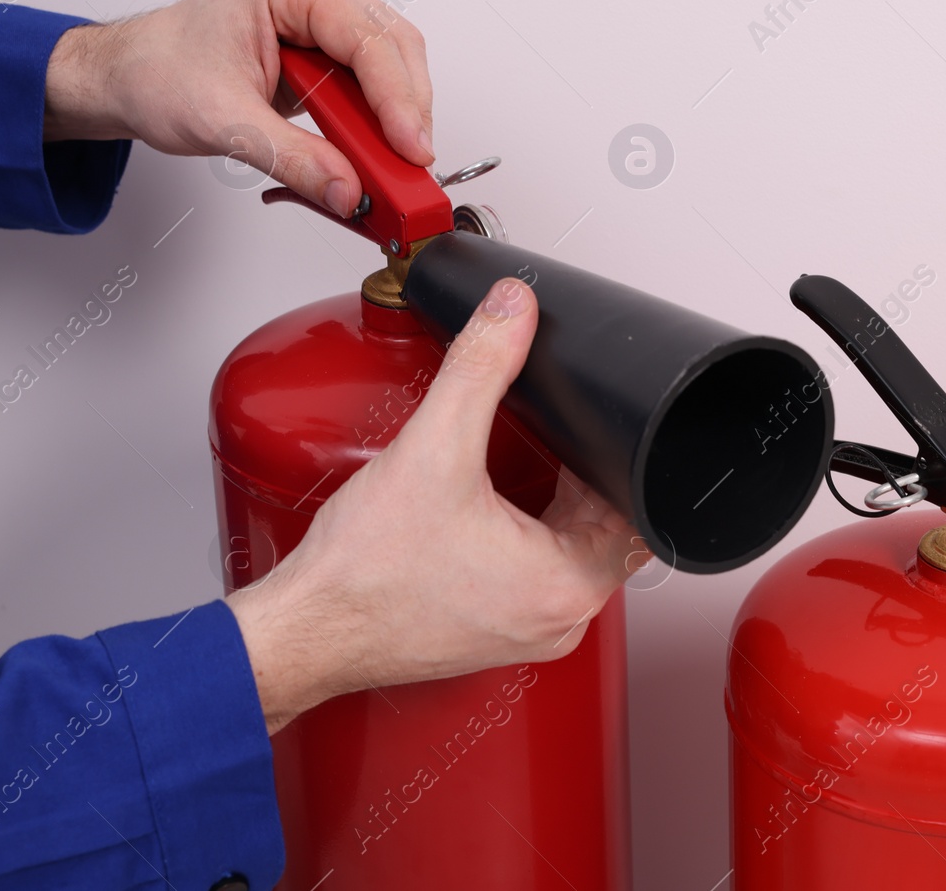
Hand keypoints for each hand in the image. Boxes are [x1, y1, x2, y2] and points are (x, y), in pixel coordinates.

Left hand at [42, 0, 433, 217]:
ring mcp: (320, 20)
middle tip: (411, 168)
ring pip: (391, 63)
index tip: (412, 149)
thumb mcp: (223, 123)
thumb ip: (293, 159)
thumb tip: (348, 190)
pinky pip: (370, 83)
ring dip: (397, 118)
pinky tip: (372, 155)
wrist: (128, 77)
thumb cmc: (158, 73)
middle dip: (407, 110)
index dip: (397, 98)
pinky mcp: (322, 52)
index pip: (366, 39)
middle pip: (392, 46)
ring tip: (394, 170)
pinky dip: (377, 123)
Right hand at [225, 278, 646, 733]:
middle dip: (578, 474)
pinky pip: (531, 576)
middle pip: (604, 527)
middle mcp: (559, 621)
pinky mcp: (494, 634)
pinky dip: (518, 537)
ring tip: (506, 471)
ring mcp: (527, 634)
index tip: (586, 425)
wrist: (307, 627)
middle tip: (539, 439)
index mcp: (570, 586)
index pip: (638, 507)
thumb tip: (513, 310)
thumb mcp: (433, 447)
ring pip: (568, 550)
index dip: (616, 454)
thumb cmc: (366, 572)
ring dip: (549, 505)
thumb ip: (480, 365)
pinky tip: (478, 512)